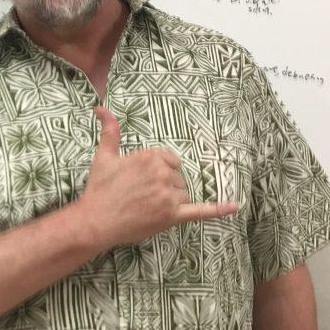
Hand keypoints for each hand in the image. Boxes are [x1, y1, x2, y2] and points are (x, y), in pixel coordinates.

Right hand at [77, 107, 237, 248]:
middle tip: (139, 197)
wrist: (94, 220)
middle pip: (177, 179)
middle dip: (163, 189)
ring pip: (182, 196)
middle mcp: (163, 173)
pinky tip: (234, 207)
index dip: (159, 173)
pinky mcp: (172, 216)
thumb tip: (102, 108)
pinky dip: (218, 210)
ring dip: (169, 203)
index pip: (170, 162)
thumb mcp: (104, 156)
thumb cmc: (99, 189)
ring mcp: (169, 195)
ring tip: (145, 208)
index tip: (142, 182)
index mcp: (151, 157)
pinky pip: (201, 211)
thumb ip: (110, 131)